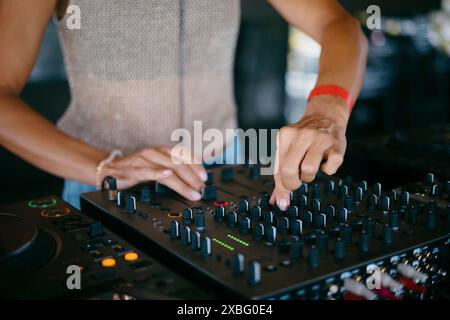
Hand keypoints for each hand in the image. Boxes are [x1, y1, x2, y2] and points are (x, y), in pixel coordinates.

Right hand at [102, 146, 206, 200]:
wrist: (109, 170)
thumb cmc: (135, 168)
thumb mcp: (157, 166)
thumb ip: (173, 169)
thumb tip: (194, 178)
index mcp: (162, 151)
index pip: (183, 154)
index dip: (196, 164)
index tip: (205, 177)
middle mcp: (154, 153)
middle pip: (179, 163)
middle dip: (193, 177)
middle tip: (202, 189)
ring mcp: (144, 161)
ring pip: (167, 169)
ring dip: (183, 182)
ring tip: (193, 192)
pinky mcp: (133, 171)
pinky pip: (147, 171)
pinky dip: (158, 173)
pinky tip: (167, 175)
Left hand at [270, 95, 349, 209]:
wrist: (327, 115)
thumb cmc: (305, 138)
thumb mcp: (289, 149)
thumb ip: (281, 174)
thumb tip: (277, 201)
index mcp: (284, 136)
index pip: (278, 168)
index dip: (280, 187)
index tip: (282, 202)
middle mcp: (300, 135)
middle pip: (289, 170)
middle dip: (292, 184)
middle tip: (296, 183)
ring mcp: (319, 138)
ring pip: (308, 170)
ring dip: (309, 177)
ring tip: (310, 170)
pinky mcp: (336, 144)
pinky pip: (331, 168)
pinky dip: (328, 170)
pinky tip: (325, 162)